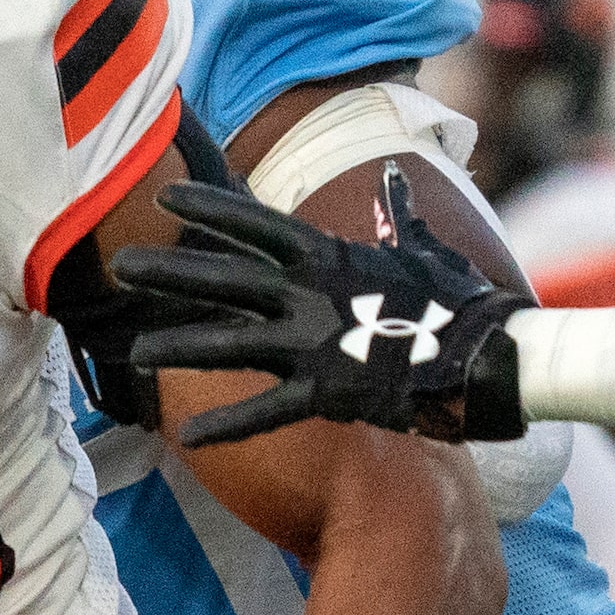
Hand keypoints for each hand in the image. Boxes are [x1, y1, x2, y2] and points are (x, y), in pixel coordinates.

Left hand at [113, 164, 533, 447]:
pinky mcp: (326, 394)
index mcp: (328, 257)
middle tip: (120, 267)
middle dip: (169, 273)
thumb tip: (391, 178)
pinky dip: (227, 426)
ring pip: (230, 344)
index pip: (255, 226)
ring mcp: (314, 344)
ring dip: (178, 348)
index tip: (164, 196)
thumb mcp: (423, 246)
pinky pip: (265, 412)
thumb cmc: (458, 299)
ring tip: (133, 353)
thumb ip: (397, 212)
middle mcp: (310, 295)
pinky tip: (186, 437)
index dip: (208, 210)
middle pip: (224, 279)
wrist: (493, 357)